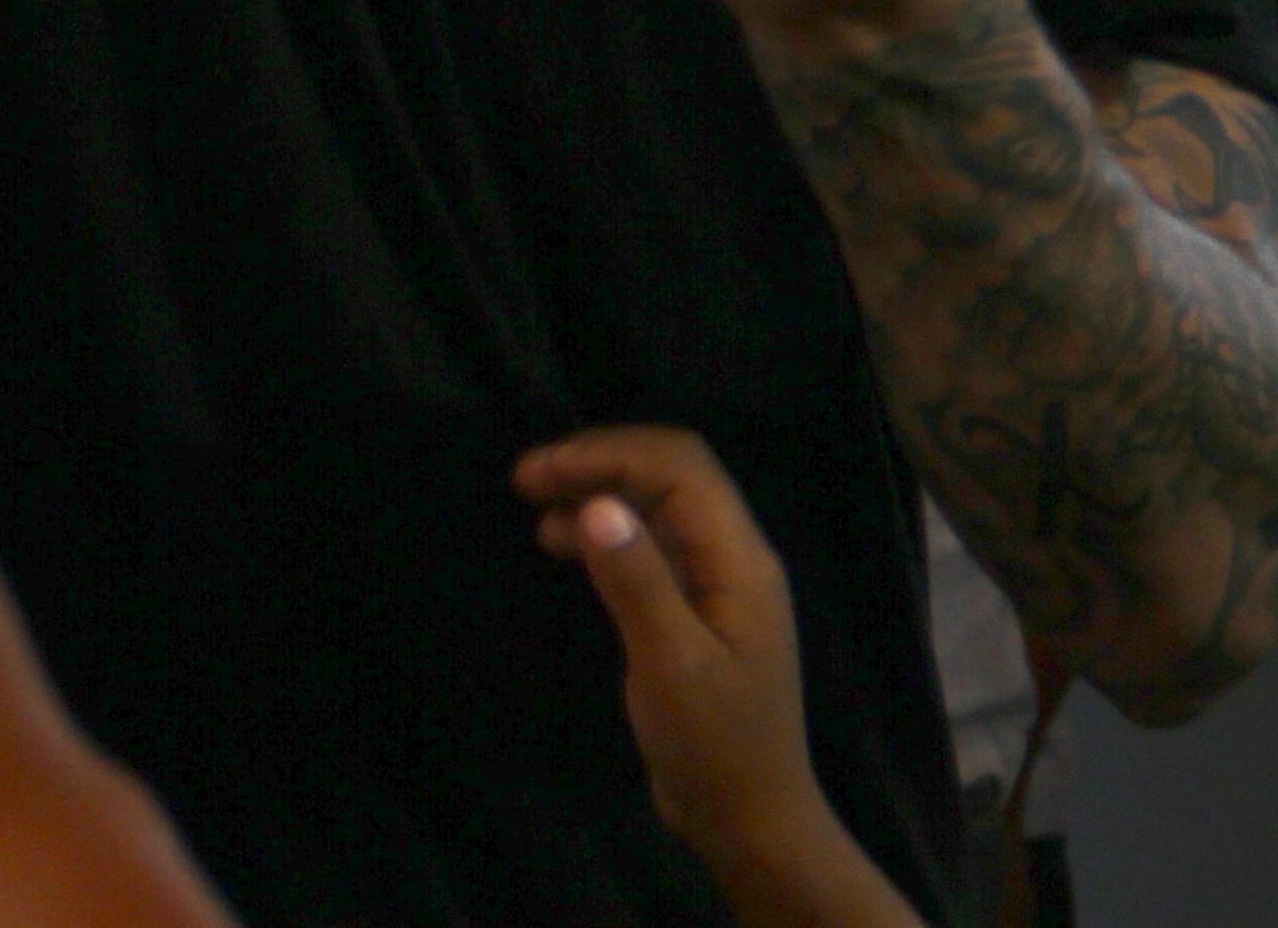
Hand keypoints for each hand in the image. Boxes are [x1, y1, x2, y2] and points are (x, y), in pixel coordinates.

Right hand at [513, 430, 870, 897]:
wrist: (750, 822)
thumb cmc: (715, 746)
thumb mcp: (671, 665)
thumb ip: (637, 581)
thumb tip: (596, 505)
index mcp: (740, 562)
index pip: (679, 467)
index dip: (606, 454)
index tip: (538, 474)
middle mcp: (734, 559)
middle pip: (670, 474)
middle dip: (599, 462)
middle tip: (527, 479)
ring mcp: (716, 585)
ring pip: (657, 507)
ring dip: (598, 492)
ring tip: (536, 507)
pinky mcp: (694, 611)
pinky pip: (651, 545)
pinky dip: (605, 532)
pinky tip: (563, 544)